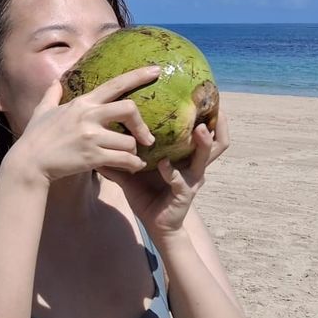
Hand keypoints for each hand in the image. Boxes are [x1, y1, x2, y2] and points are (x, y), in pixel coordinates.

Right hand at [5, 66, 162, 185]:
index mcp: (82, 103)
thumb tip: (54, 82)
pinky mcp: (93, 157)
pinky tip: (134, 167)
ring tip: (134, 157)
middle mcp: (89, 116)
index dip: (138, 76)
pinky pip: (123, 159)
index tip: (156, 70)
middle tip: (147, 137)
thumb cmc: (35, 137)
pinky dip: (133, 164)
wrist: (29, 163)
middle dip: (142, 124)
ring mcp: (92, 137)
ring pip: (129, 141)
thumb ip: (52, 95)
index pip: (115, 84)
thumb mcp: (42, 111)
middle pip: (129, 109)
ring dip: (134, 151)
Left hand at [103, 110, 229, 237]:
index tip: (203, 93)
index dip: (208, 114)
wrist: (155, 224)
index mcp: (185, 156)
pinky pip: (180, 182)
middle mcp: (193, 165)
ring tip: (199, 129)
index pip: (203, 131)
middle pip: (218, 142)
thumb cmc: (147, 195)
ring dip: (203, 143)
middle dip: (219, 124)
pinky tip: (163, 165)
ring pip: (205, 158)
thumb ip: (120, 153)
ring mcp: (191, 179)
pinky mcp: (185, 194)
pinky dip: (172, 173)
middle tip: (215, 105)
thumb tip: (99, 137)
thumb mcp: (134, 170)